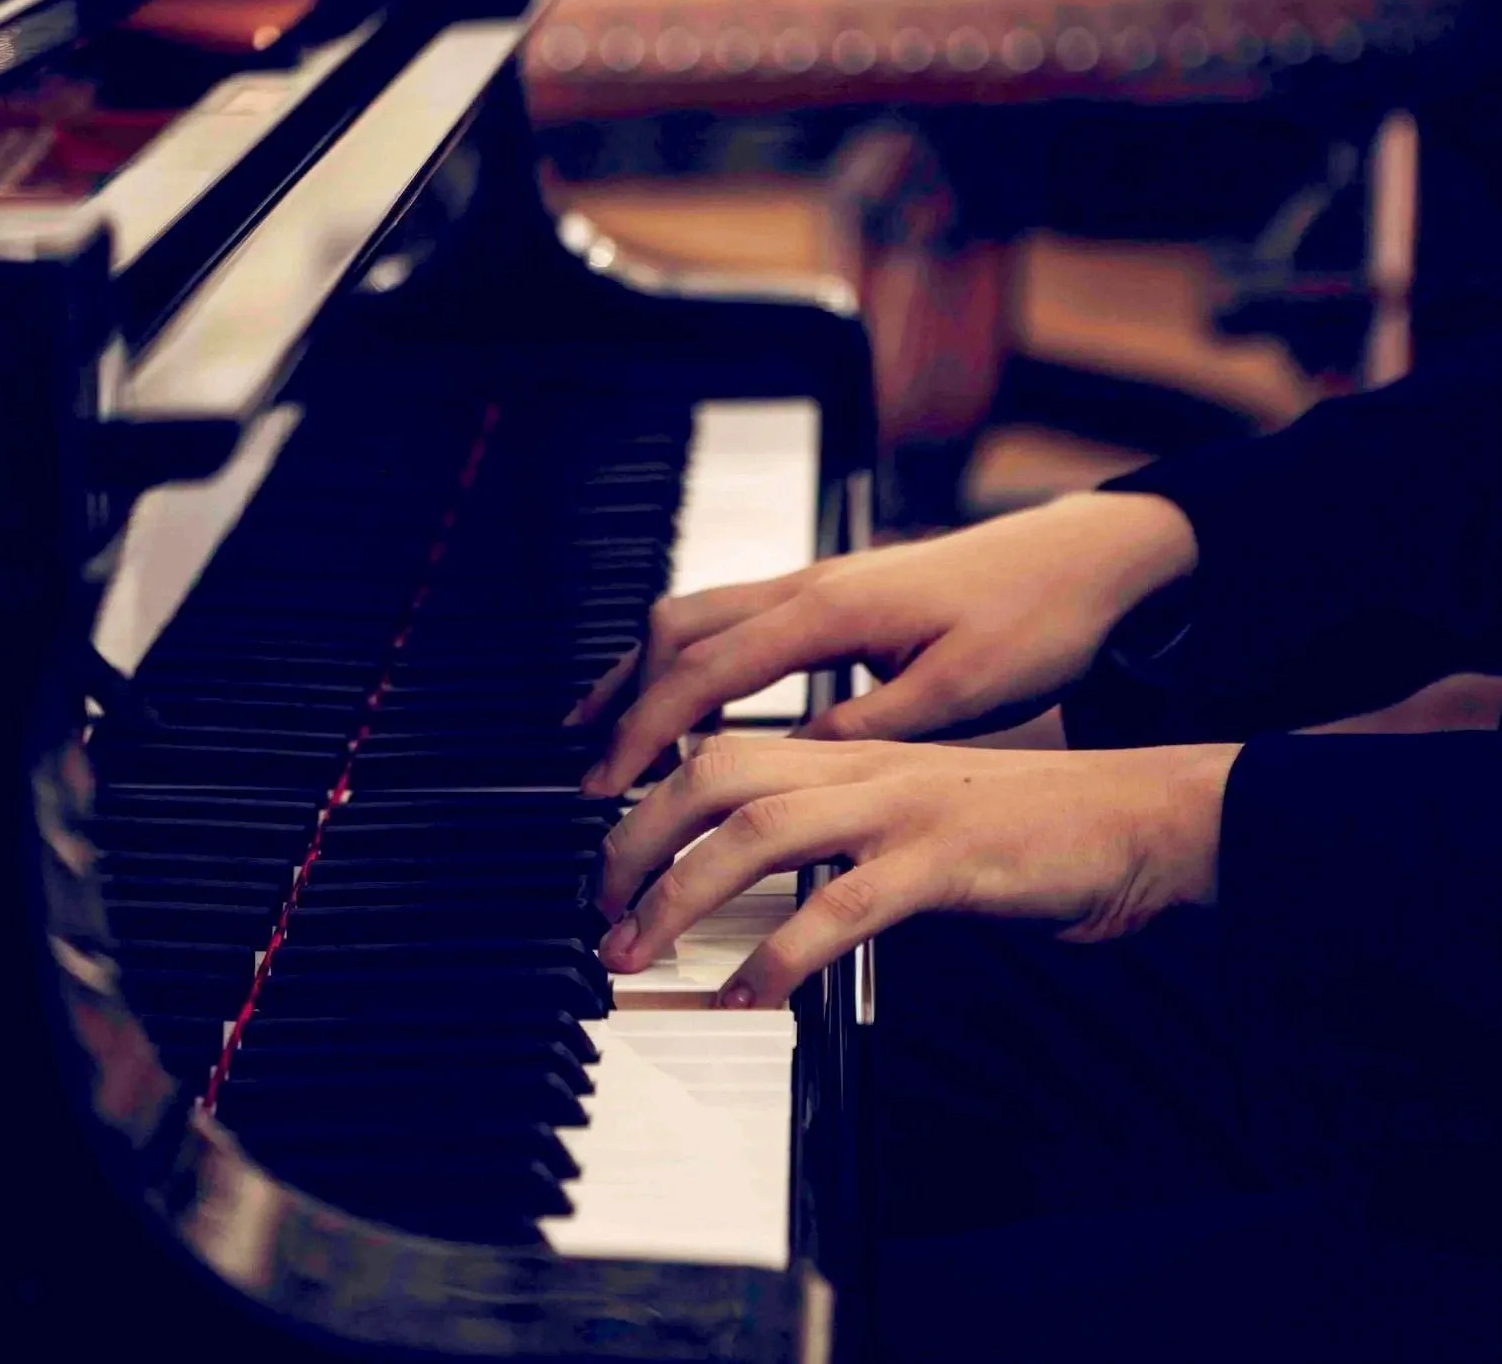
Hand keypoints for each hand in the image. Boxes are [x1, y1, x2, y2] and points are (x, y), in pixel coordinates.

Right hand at [574, 491, 1197, 797]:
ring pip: (695, 614)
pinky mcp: (832, 592)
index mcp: (831, 611)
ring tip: (606, 729)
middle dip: (622, 700)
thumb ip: (865, 724)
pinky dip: (687, 659)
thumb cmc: (1038, 620)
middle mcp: (809, 585)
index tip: (611, 783)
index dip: (648, 730)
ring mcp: (816, 582)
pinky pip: (730, 618)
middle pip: (676, 629)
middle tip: (591, 769)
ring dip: (644, 672)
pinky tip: (686, 696)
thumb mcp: (958, 693)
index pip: (706, 671)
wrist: (1088, 558)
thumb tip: (788, 763)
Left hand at [596, 736, 1238, 1007]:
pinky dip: (782, 951)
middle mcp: (862, 768)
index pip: (719, 752)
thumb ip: (840, 837)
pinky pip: (842, 904)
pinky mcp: (945, 860)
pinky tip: (748, 993)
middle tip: (597, 908)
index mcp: (850, 755)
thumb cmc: (1034, 829)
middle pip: (713, 774)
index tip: (603, 855)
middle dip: (635, 839)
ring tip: (636, 950)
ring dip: (681, 893)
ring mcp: (900, 809)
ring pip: (757, 829)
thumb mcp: (916, 818)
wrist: (1148, 818)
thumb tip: (766, 886)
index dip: (648, 793)